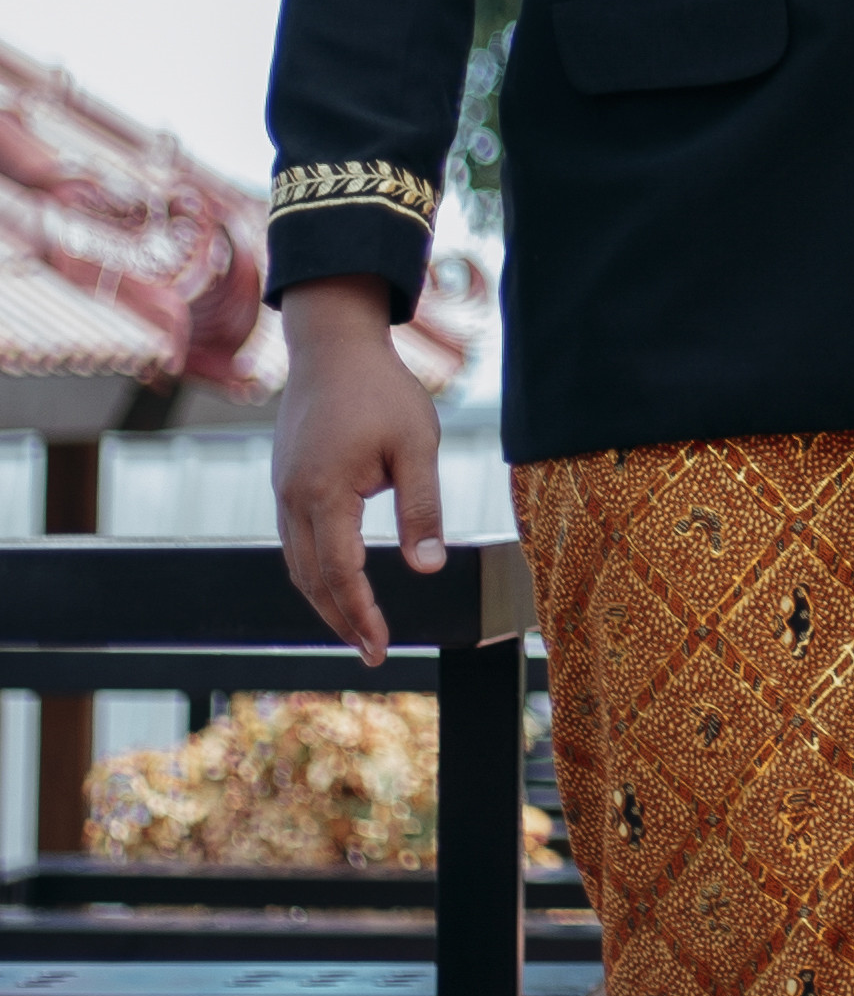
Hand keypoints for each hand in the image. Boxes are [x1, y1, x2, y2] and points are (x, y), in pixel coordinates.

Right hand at [272, 281, 447, 664]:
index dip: (361, 616)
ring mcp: (283, 490)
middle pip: (311, 579)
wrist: (333, 343)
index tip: (380, 649)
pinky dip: (313, 569)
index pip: (341, 575)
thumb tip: (428, 568)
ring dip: (323, 599)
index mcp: (325, 494)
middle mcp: (293, 499)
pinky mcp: (284, 480)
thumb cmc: (382, 390)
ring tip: (355, 626)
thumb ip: (422, 508)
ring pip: (296, 563)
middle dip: (340, 619)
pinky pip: (293, 539)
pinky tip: (335, 580)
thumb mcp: (417, 446)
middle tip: (370, 652)